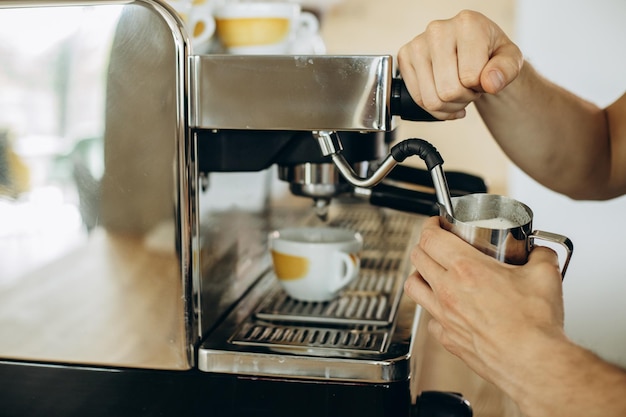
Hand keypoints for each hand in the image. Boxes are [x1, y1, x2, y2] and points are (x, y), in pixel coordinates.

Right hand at [397, 10, 522, 119]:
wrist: (473, 50)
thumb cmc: (491, 53)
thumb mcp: (510, 60)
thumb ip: (506, 70)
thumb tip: (489, 83)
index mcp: (467, 24)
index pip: (470, 77)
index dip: (480, 87)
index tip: (483, 77)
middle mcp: (438, 30)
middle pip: (448, 91)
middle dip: (464, 98)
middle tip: (470, 87)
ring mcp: (417, 44)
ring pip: (431, 100)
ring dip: (449, 105)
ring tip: (458, 90)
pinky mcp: (404, 58)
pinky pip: (418, 100)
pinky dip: (434, 107)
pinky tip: (443, 96)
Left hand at [404, 216, 564, 382]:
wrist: (533, 363)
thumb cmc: (534, 325)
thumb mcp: (545, 275)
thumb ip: (541, 255)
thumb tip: (540, 251)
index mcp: (466, 269)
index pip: (431, 237)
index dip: (430, 225)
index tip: (436, 222)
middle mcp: (448, 291)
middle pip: (417, 258)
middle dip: (424, 245)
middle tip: (436, 243)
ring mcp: (444, 316)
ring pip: (413, 287)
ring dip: (419, 275)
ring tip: (431, 272)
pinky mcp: (448, 338)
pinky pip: (429, 318)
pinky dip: (433, 309)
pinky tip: (446, 308)